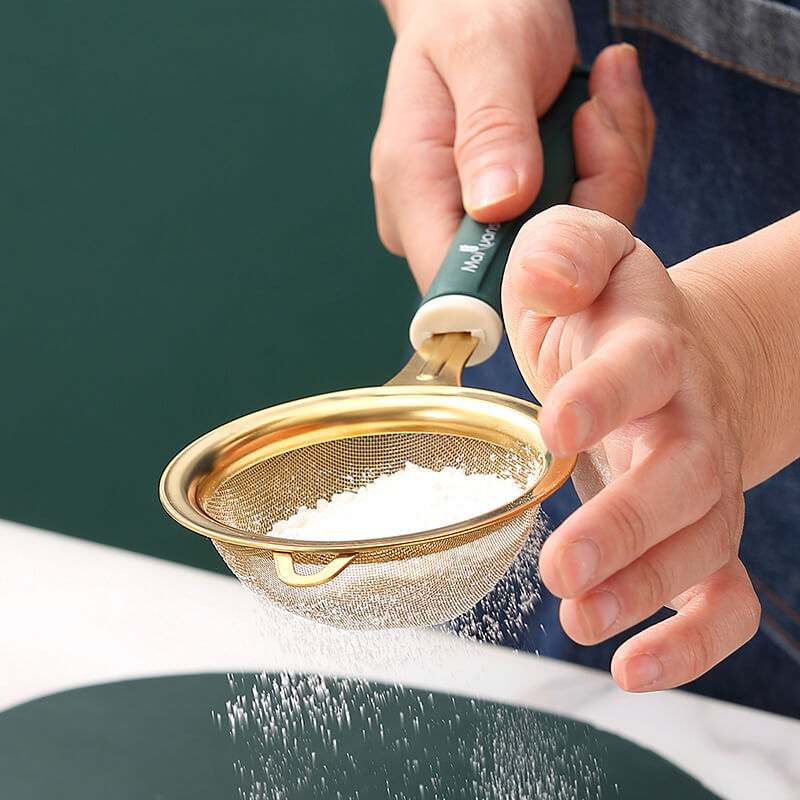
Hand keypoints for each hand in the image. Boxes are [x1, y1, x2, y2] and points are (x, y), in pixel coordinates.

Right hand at [372, 0, 654, 288]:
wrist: (478, 2)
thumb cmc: (472, 11)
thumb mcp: (486, 50)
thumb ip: (492, 128)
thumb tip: (500, 205)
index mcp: (413, 190)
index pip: (458, 292)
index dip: (525, 281)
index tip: (577, 208)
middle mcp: (438, 221)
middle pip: (524, 274)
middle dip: (586, 205)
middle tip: (600, 119)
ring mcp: (477, 222)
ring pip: (560, 246)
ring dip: (603, 178)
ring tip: (602, 101)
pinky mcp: (512, 215)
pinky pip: (574, 218)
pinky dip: (603, 171)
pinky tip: (601, 115)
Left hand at [502, 206, 760, 691]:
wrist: (680, 352)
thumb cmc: (610, 313)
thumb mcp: (580, 257)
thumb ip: (561, 253)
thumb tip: (547, 278)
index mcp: (649, 348)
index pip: (637, 368)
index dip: (602, 396)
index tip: (556, 429)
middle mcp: (686, 420)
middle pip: (680, 476)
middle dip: (625, 525)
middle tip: (563, 566)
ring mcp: (701, 482)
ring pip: (700, 544)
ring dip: (643, 589)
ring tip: (580, 619)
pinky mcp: (699, 531)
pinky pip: (719, 596)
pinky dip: (689, 641)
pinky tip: (633, 668)